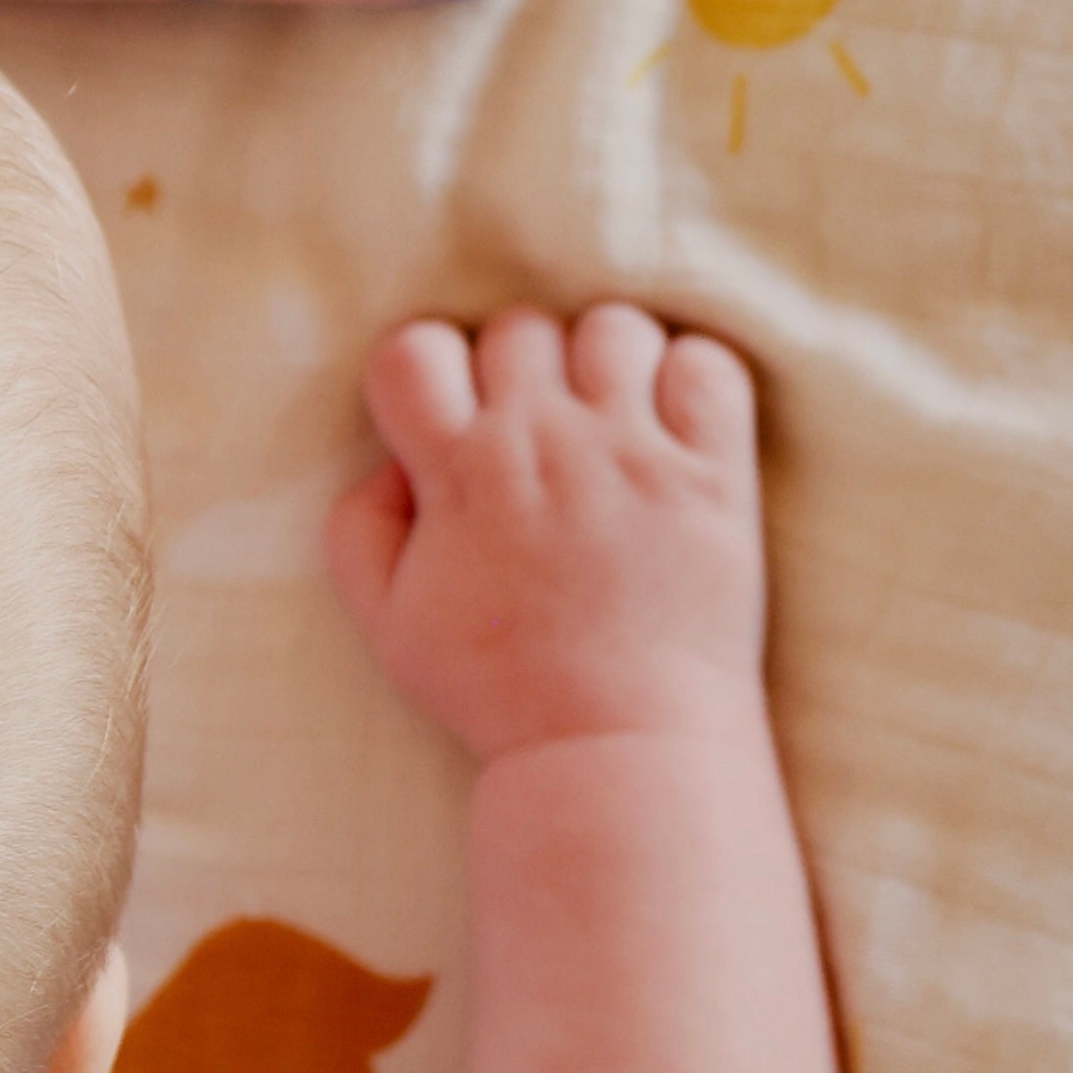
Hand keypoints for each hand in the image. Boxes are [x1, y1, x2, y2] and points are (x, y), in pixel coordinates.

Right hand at [325, 306, 765, 764]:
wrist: (617, 745)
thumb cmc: (498, 689)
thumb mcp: (386, 625)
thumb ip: (358, 530)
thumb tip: (390, 461)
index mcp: (460, 474)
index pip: (413, 348)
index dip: (425, 371)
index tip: (449, 417)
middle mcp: (545, 444)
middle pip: (517, 328)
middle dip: (518, 368)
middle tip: (536, 432)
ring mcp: (635, 453)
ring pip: (613, 327)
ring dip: (606, 362)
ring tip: (612, 418)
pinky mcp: (713, 475)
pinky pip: (708, 365)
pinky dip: (692, 378)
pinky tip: (676, 425)